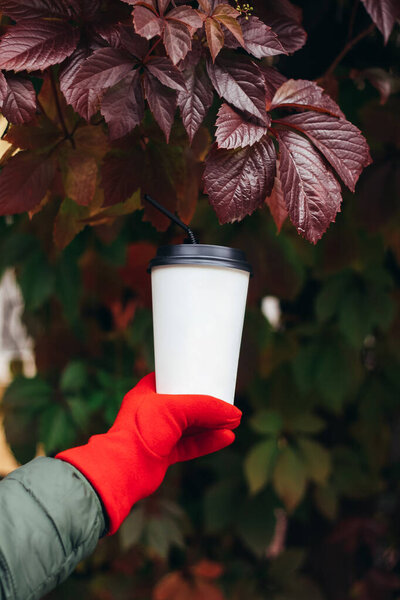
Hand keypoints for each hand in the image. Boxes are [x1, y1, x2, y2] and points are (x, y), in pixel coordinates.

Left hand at [56, 373, 240, 533]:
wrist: (124, 469)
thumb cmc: (140, 430)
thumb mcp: (175, 408)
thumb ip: (205, 408)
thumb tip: (234, 414)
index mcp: (147, 392)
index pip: (171, 379)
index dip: (190, 377)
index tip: (210, 376)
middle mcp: (151, 412)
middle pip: (186, 405)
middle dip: (208, 406)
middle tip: (229, 404)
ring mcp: (157, 434)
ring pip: (189, 426)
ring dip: (212, 424)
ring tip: (234, 422)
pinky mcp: (163, 455)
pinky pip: (190, 445)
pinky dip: (208, 442)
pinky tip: (226, 438)